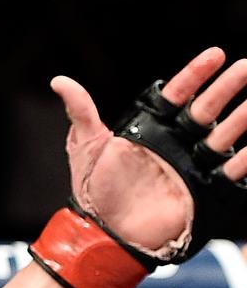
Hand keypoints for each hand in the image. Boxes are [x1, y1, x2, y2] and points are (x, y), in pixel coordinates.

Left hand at [51, 48, 246, 252]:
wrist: (104, 232)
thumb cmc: (92, 190)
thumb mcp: (86, 146)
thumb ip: (80, 111)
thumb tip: (59, 80)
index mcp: (151, 129)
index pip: (178, 95)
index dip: (196, 74)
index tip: (216, 55)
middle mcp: (175, 144)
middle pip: (207, 110)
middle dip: (227, 88)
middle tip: (245, 68)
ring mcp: (191, 166)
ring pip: (223, 136)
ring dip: (242, 119)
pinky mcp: (203, 191)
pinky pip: (231, 172)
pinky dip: (245, 160)